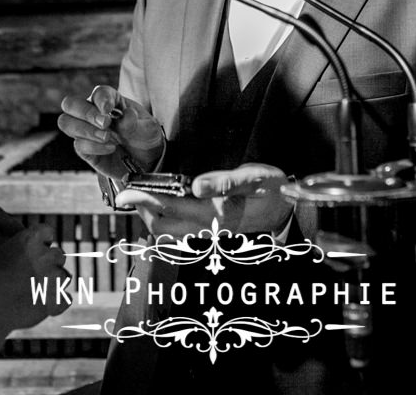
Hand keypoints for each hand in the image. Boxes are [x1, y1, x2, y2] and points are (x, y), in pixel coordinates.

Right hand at [0, 223, 70, 329]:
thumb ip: (21, 250)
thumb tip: (34, 250)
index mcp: (29, 240)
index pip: (47, 232)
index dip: (42, 242)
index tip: (34, 252)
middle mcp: (46, 256)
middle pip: (59, 255)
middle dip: (49, 264)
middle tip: (30, 277)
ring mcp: (54, 279)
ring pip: (65, 276)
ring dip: (54, 283)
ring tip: (32, 293)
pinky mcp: (57, 301)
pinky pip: (65, 299)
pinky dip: (56, 303)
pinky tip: (39, 306)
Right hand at [58, 85, 164, 177]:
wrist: (146, 161)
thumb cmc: (145, 138)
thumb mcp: (148, 129)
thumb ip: (135, 123)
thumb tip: (126, 115)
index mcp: (111, 101)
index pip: (98, 93)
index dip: (101, 99)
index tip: (108, 110)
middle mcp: (93, 113)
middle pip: (70, 104)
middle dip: (85, 112)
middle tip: (105, 124)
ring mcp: (87, 131)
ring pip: (67, 123)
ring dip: (86, 130)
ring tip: (107, 137)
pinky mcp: (86, 150)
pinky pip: (78, 145)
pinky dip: (94, 147)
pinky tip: (111, 148)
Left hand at [114, 163, 292, 237]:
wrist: (290, 214)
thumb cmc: (274, 190)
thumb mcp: (255, 179)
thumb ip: (225, 182)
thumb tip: (196, 185)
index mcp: (214, 213)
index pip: (169, 206)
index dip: (143, 198)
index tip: (124, 192)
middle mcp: (207, 229)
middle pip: (160, 226)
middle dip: (141, 209)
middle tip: (132, 191)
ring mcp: (208, 236)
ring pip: (167, 234)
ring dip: (151, 216)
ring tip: (144, 197)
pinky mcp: (211, 236)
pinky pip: (178, 234)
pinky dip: (164, 221)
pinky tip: (165, 207)